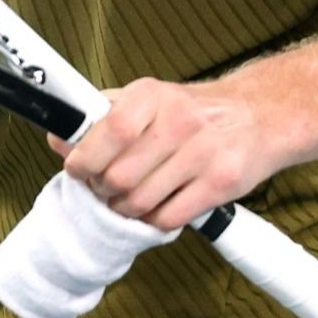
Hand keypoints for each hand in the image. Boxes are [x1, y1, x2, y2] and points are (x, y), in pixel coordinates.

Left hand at [51, 75, 296, 231]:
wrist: (258, 116)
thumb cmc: (191, 111)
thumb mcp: (147, 99)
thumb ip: (102, 117)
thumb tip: (59, 139)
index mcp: (152, 96)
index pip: (108, 131)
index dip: (85, 158)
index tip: (77, 169)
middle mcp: (179, 122)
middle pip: (120, 175)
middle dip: (103, 190)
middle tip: (104, 189)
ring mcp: (203, 153)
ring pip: (141, 202)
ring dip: (124, 209)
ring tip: (126, 201)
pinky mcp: (221, 183)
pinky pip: (169, 218)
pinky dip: (153, 221)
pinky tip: (154, 209)